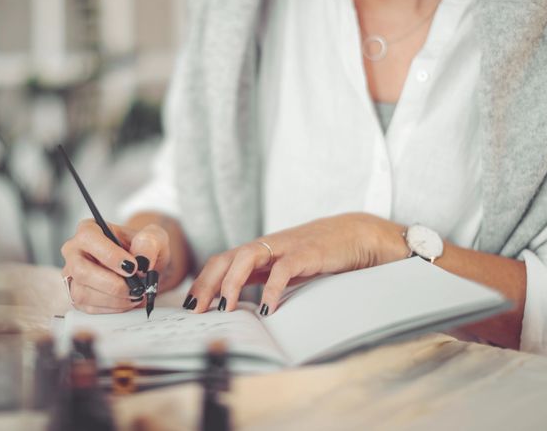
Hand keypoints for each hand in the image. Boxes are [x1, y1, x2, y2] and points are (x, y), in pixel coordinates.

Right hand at [61, 219, 170, 313]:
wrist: (144, 267)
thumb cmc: (143, 249)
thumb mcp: (155, 238)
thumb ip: (150, 242)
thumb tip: (141, 258)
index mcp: (89, 229)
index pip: (89, 239)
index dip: (110, 255)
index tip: (132, 267)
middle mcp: (75, 251)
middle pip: (80, 270)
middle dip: (112, 284)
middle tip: (136, 287)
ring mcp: (73, 275)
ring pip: (83, 293)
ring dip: (114, 299)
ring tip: (136, 293)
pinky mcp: (77, 296)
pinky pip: (89, 307)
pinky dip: (112, 307)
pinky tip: (127, 300)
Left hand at [185, 213, 406, 314]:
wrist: (354, 236)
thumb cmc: (318, 255)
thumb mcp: (284, 268)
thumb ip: (262, 278)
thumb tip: (240, 302)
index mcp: (259, 252)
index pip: (221, 262)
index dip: (203, 281)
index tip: (192, 305)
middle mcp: (266, 246)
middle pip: (225, 258)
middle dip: (207, 283)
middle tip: (197, 310)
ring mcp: (284, 247)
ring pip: (246, 258)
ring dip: (231, 283)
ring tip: (225, 308)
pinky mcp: (306, 253)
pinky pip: (283, 270)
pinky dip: (271, 289)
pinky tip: (267, 308)